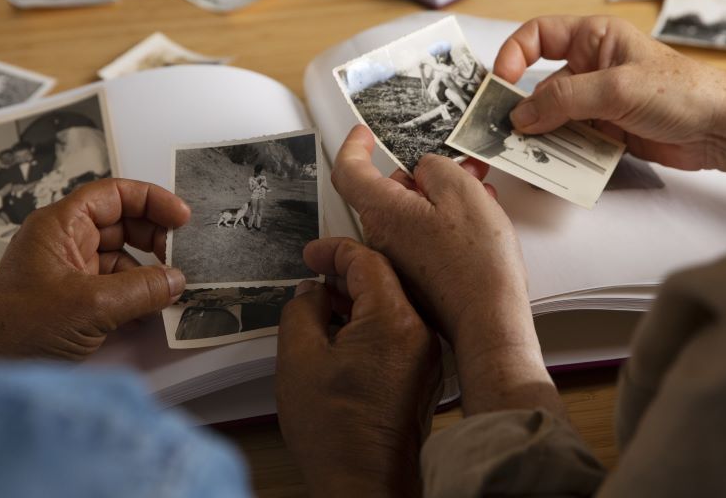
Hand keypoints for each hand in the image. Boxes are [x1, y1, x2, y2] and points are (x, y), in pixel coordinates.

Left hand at [0, 178, 190, 359]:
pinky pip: (116, 285)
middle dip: (155, 238)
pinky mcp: (76, 298)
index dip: (152, 200)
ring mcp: (71, 270)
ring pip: (123, 256)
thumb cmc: (19, 328)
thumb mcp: (91, 305)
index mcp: (60, 226)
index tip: (182, 218)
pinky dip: (137, 295)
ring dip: (149, 272)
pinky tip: (150, 312)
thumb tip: (177, 280)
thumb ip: (141, 289)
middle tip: (182, 256)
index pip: (113, 195)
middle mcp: (66, 242)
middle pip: (123, 223)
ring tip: (171, 290)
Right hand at [277, 238, 440, 496]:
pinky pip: (398, 333)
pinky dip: (371, 324)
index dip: (334, 251)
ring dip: (357, 300)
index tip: (312, 254)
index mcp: (394, 322)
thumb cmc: (336, 433)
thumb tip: (311, 292)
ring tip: (323, 308)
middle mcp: (420, 335)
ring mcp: (426, 357)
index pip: (368, 261)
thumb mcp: (299, 358)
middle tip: (314, 277)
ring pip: (392, 307)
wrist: (364, 484)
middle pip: (385, 281)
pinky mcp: (423, 376)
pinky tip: (344, 336)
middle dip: (346, 274)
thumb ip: (302, 310)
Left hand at [331, 126, 561, 416]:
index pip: (349, 171)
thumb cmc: (476, 262)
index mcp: (384, 212)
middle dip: (422, 173)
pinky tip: (477, 218)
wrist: (488, 320)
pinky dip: (443, 220)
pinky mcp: (416, 275)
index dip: (354, 146)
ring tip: (480, 188)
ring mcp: (398, 259)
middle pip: (389, 191)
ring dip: (440, 196)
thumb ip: (437, 167)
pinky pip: (422, 236)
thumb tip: (425, 170)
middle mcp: (382, 236)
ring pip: (411, 213)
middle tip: (460, 163)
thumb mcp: (462, 192)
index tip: (365, 134)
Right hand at [495, 16, 725, 200]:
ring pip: (552, 120)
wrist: (721, 131)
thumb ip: (564, 99)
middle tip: (504, 133)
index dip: (513, 56)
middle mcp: (590, 68)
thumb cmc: (682, 92)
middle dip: (523, 111)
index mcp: (593, 39)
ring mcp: (596, 102)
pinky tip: (554, 169)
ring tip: (528, 157)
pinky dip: (560, 155)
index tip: (500, 83)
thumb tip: (520, 115)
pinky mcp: (604, 132)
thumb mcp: (616, 88)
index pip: (538, 37)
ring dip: (541, 138)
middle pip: (539, 86)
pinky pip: (570, 143)